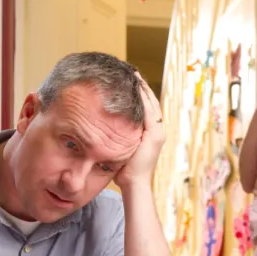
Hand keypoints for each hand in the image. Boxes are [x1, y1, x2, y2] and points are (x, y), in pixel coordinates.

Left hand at [115, 73, 165, 189]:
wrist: (133, 184)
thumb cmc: (123, 171)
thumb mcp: (119, 148)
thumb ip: (115, 137)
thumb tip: (98, 128)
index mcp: (150, 133)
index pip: (146, 108)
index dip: (140, 94)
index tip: (130, 81)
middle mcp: (157, 131)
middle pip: (151, 103)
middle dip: (142, 87)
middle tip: (133, 72)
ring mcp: (158, 132)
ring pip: (152, 104)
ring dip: (143, 88)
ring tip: (135, 74)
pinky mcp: (155, 134)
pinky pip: (150, 111)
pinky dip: (144, 98)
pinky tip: (137, 86)